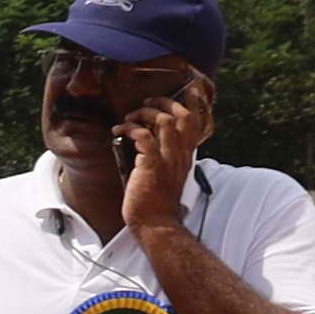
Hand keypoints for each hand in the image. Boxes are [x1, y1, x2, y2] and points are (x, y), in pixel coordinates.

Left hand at [116, 77, 208, 242]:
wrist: (155, 223)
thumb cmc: (156, 201)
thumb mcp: (167, 174)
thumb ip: (165, 156)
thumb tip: (147, 139)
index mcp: (185, 155)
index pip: (196, 123)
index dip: (192, 103)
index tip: (184, 90)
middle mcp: (180, 154)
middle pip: (182, 116)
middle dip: (163, 103)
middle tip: (145, 104)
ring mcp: (168, 159)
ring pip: (163, 121)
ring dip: (143, 114)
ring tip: (129, 118)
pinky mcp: (152, 166)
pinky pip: (143, 137)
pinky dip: (129, 128)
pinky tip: (118, 130)